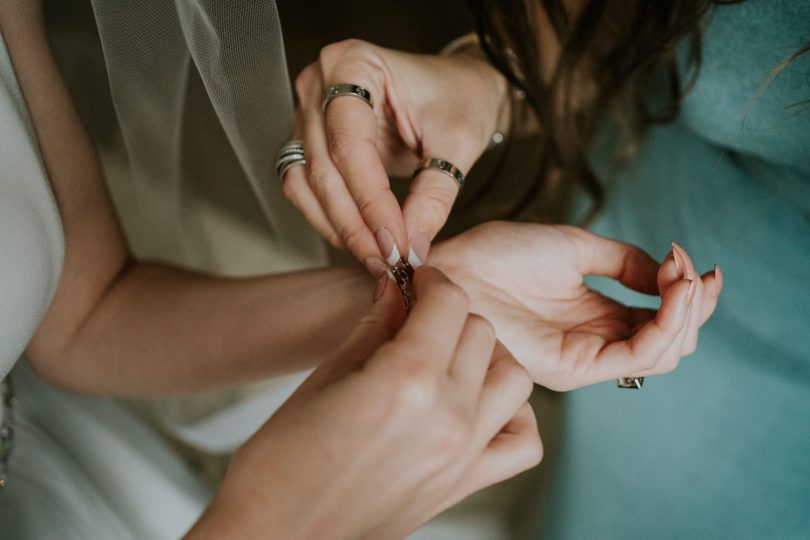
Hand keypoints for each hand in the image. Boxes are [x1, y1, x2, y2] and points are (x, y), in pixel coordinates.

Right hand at [188, 267, 540, 539]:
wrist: (280, 530)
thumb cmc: (284, 460)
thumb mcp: (325, 376)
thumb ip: (374, 327)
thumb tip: (398, 290)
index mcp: (405, 380)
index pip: (450, 301)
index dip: (433, 282)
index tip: (418, 284)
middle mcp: (447, 415)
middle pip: (482, 333)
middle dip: (452, 315)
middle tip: (422, 320)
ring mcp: (463, 453)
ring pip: (514, 377)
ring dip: (486, 358)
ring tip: (451, 359)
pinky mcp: (466, 484)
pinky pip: (523, 442)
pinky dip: (512, 416)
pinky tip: (478, 406)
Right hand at [285, 39, 506, 270]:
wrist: (456, 91)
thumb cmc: (459, 99)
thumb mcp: (458, 141)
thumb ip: (435, 193)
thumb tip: (412, 244)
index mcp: (353, 63)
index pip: (350, 143)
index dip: (371, 201)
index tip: (396, 243)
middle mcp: (320, 84)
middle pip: (323, 167)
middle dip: (356, 223)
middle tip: (389, 260)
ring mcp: (308, 113)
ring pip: (306, 183)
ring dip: (338, 228)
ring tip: (377, 257)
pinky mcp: (310, 142)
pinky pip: (305, 189)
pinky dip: (330, 220)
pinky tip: (360, 241)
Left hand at [430, 222, 723, 390]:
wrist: (454, 268)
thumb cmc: (498, 254)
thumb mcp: (573, 247)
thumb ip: (623, 262)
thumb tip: (669, 272)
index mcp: (595, 313)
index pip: (659, 319)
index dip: (687, 294)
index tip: (692, 260)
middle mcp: (594, 340)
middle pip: (670, 342)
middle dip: (695, 306)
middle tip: (695, 270)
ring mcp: (584, 356)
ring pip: (661, 354)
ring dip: (686, 314)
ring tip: (684, 277)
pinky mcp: (571, 367)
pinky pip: (635, 357)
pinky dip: (665, 326)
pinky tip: (671, 292)